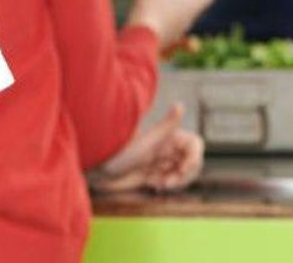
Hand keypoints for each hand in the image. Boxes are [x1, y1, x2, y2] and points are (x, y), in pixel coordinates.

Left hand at [87, 103, 203, 193]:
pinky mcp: (149, 174)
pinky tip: (154, 186)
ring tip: (161, 185)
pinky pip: (167, 181)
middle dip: (185, 174)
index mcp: (168, 137)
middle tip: (169, 182)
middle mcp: (166, 148)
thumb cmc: (121, 150)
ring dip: (177, 182)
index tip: (183, 169)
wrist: (98, 164)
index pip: (194, 146)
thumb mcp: (147, 140)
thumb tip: (180, 105)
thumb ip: (167, 126)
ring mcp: (158, 161)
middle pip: (190, 162)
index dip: (194, 158)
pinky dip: (166, 185)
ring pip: (180, 173)